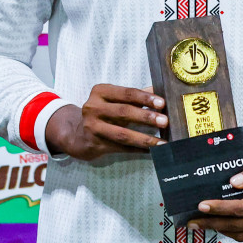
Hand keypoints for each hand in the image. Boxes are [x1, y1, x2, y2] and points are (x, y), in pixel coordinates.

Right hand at [43, 84, 167, 160]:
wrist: (77, 134)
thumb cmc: (102, 113)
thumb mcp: (113, 99)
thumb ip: (135, 95)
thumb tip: (160, 91)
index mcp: (100, 92)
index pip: (126, 93)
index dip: (144, 98)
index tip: (162, 103)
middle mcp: (93, 108)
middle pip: (124, 112)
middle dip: (146, 117)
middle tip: (165, 121)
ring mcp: (93, 127)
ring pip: (122, 134)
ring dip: (144, 138)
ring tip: (161, 142)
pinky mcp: (95, 144)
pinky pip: (121, 148)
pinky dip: (138, 150)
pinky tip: (152, 151)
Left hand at [187, 150, 242, 241]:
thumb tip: (232, 181)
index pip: (239, 210)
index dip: (218, 209)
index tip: (199, 207)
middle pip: (237, 227)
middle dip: (212, 225)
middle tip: (191, 222)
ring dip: (222, 229)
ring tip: (203, 223)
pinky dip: (236, 229)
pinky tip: (225, 221)